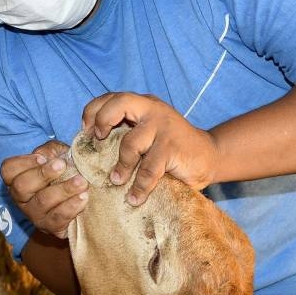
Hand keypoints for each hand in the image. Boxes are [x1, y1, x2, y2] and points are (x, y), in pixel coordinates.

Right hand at [0, 139, 87, 238]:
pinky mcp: (51, 228)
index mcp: (18, 178)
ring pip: (42, 202)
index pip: (8, 170)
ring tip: (81, 182)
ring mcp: (34, 215)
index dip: (23, 163)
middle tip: (62, 165)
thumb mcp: (57, 155)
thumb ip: (50, 150)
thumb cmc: (65, 172)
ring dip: (63, 189)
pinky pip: (58, 218)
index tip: (42, 158)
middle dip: (42, 174)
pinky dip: (72, 206)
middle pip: (21, 186)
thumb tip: (47, 155)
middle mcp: (22, 198)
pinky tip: (83, 197)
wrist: (83, 199)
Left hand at [81, 93, 218, 205]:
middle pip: (120, 102)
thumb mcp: (147, 133)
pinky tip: (135, 197)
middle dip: (102, 120)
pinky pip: (149, 169)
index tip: (86, 132)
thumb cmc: (171, 148)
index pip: (111, 97)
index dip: (93, 111)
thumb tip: (91, 148)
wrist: (209, 156)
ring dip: (121, 165)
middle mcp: (152, 109)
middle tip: (97, 141)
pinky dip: (139, 186)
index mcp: (142, 104)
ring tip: (116, 181)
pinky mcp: (173, 147)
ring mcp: (164, 127)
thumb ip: (126, 132)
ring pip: (130, 142)